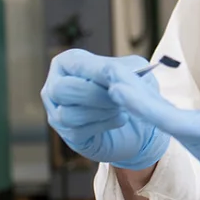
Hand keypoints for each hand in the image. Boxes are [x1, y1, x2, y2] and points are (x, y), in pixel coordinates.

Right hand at [40, 49, 170, 169]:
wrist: (144, 122)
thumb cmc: (132, 88)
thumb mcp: (132, 71)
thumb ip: (121, 69)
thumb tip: (114, 73)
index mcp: (67, 63)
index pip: (75, 64)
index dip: (99, 71)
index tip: (119, 75)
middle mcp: (55, 87)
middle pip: (62, 90)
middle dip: (95, 94)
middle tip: (119, 96)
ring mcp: (58, 114)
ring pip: (67, 114)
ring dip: (100, 111)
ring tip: (121, 107)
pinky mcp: (70, 135)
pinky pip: (77, 131)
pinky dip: (104, 124)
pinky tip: (121, 118)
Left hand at [108, 64, 199, 179]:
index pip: (173, 121)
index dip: (144, 105)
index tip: (120, 88)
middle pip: (166, 125)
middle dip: (138, 104)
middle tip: (112, 80)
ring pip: (170, 130)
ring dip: (147, 110)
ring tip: (124, 87)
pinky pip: (180, 132)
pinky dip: (161, 116)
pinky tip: (149, 101)